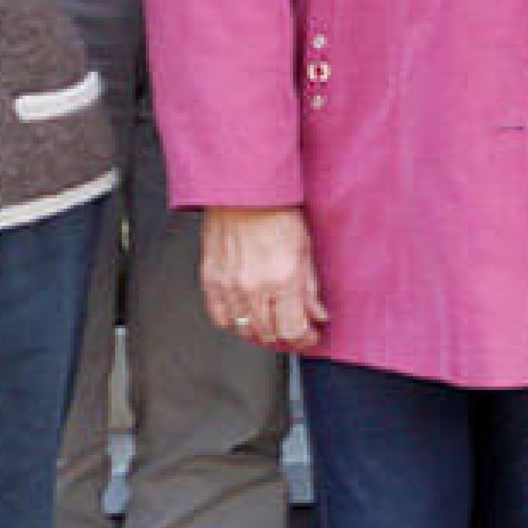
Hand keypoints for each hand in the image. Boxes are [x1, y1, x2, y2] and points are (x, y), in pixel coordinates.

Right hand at [202, 205, 324, 350]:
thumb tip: (317, 315)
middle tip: (293, 325)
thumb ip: (310, 288)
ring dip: (261, 330)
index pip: (293, 330)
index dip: (304, 338)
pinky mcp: (210, 280)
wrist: (241, 189)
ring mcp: (229, 286)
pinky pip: (220, 318)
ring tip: (271, 318)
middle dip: (286, 335)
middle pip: (269, 334)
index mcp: (283, 279)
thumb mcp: (305, 248)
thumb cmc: (275, 210)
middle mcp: (254, 287)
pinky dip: (234, 322)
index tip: (310, 334)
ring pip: (244, 330)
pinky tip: (245, 313)